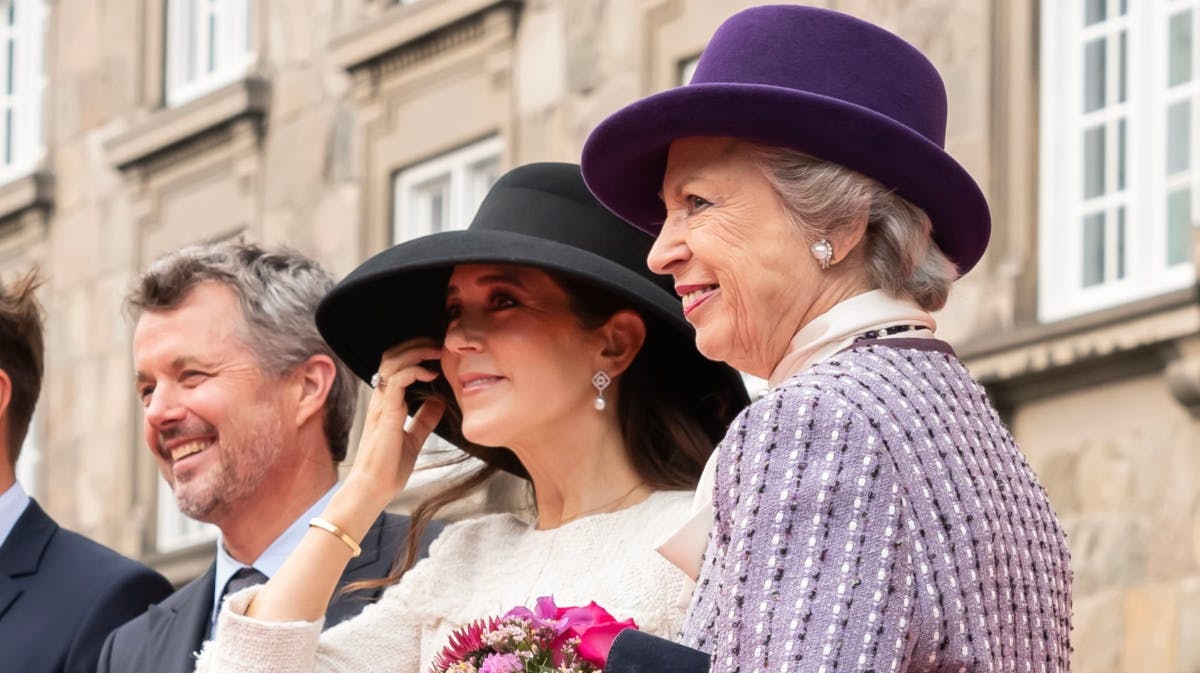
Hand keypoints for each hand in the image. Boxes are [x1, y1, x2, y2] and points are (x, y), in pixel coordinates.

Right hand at [347, 338, 446, 510]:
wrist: (374, 489)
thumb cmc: (388, 468)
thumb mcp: (414, 439)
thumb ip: (424, 420)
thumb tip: (439, 401)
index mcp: (386, 402)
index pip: (395, 364)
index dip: (415, 352)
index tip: (438, 353)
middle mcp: (381, 398)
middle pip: (392, 355)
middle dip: (417, 344)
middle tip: (439, 345)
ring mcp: (381, 404)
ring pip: (392, 361)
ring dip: (417, 351)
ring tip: (437, 353)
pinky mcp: (385, 413)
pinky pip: (396, 380)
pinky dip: (414, 370)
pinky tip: (430, 374)